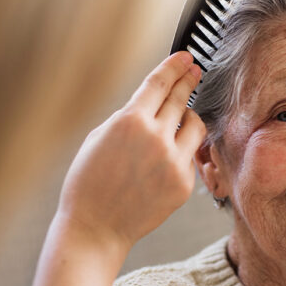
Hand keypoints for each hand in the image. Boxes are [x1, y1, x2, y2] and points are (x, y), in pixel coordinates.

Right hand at [56, 51, 205, 256]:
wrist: (95, 227)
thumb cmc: (89, 185)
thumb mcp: (99, 138)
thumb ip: (127, 117)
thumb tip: (151, 104)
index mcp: (130, 122)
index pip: (159, 83)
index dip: (175, 66)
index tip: (185, 58)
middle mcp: (156, 138)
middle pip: (181, 99)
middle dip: (189, 81)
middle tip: (195, 71)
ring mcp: (173, 162)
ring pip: (196, 126)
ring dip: (190, 117)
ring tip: (182, 118)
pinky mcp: (184, 183)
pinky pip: (190, 156)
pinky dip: (181, 152)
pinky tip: (164, 159)